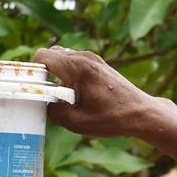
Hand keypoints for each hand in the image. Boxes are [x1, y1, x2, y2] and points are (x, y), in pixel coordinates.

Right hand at [33, 46, 158, 139]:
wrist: (142, 112)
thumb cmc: (112, 118)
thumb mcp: (76, 122)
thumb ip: (52, 112)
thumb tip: (39, 104)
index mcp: (77, 68)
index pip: (42, 56)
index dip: (34, 71)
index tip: (36, 87)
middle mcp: (84, 57)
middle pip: (51, 54)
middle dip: (45, 72)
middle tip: (48, 93)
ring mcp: (93, 58)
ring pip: (63, 57)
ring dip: (57, 73)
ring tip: (65, 95)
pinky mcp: (99, 63)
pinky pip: (75, 62)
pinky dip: (69, 74)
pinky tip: (77, 93)